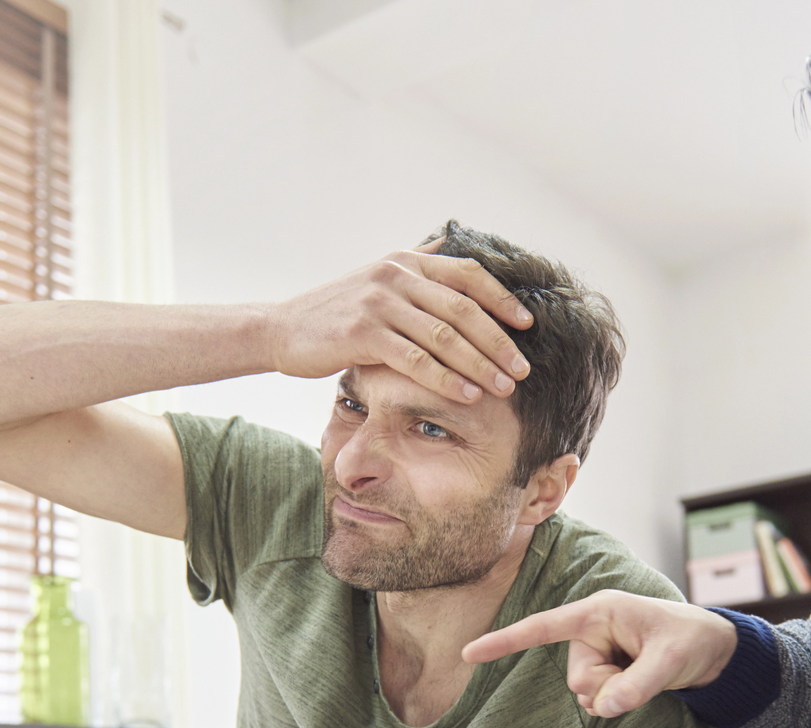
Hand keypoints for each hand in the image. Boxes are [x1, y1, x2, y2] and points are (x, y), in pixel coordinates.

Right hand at [264, 246, 532, 405]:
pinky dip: (446, 380)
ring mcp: (380, 302)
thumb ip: (414, 271)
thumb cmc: (336, 314)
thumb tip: (446, 249)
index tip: (528, 325)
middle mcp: (396, 275)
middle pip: (464, 309)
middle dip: (499, 342)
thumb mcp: (377, 282)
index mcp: (406, 261)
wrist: (281, 330)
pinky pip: (416, 360)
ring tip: (504, 388)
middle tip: (524, 370)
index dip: (502, 300)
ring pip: (445, 337)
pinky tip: (467, 395)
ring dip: (480, 365)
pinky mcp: (363, 333)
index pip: (468, 274)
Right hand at [463, 590, 739, 716]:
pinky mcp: (602, 670)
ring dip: (614, 695)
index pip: (543, 628)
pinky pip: (595, 699)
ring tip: (644, 674)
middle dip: (607, 687)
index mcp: (598, 612)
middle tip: (643, 672)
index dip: (505, 642)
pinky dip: (616, 700)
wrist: (709, 649)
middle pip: (576, 678)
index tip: (468, 654)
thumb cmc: (691, 640)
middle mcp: (590, 630)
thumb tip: (603, 709)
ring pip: (585, 693)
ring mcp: (595, 652)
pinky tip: (637, 682)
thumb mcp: (671, 661)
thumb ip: (637, 685)